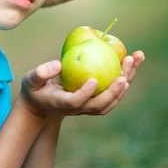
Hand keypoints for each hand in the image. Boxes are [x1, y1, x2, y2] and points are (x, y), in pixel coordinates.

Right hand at [19, 50, 144, 117]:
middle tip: (123, 75)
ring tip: (136, 58)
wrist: (43, 103)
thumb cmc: (36, 88)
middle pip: (100, 105)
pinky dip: (126, 76)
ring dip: (127, 80)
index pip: (76, 102)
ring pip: (112, 99)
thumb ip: (41, 73)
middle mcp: (79, 109)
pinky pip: (115, 90)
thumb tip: (57, 64)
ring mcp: (90, 106)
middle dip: (114, 92)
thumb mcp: (31, 80)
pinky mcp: (97, 100)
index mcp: (62, 104)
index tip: (93, 80)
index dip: (85, 94)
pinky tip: (132, 60)